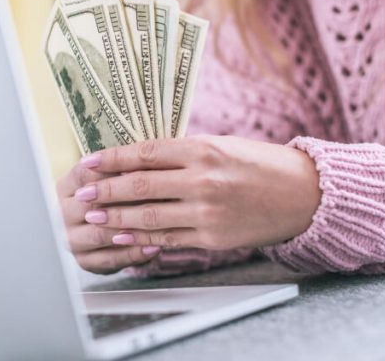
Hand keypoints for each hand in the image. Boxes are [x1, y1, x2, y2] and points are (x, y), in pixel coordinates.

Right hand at [58, 161, 162, 274]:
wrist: (97, 225)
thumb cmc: (110, 195)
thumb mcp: (108, 177)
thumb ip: (120, 170)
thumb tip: (145, 164)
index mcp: (65, 186)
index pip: (84, 174)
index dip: (111, 170)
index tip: (141, 167)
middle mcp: (61, 213)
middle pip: (90, 205)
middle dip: (123, 201)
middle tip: (156, 197)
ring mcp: (71, 239)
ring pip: (99, 234)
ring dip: (128, 230)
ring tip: (157, 224)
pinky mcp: (84, 261)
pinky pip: (110, 259)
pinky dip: (133, 253)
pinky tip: (154, 246)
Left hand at [71, 135, 321, 251]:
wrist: (303, 194)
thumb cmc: (259, 164)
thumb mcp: (221, 145)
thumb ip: (182, 154)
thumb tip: (137, 160)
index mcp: (202, 149)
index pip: (144, 153)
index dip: (111, 159)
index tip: (88, 162)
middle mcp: (202, 179)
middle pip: (140, 185)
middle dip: (105, 191)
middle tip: (81, 195)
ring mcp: (207, 211)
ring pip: (150, 216)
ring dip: (117, 218)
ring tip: (94, 218)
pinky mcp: (213, 236)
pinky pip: (169, 239)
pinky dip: (143, 239)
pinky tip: (125, 237)